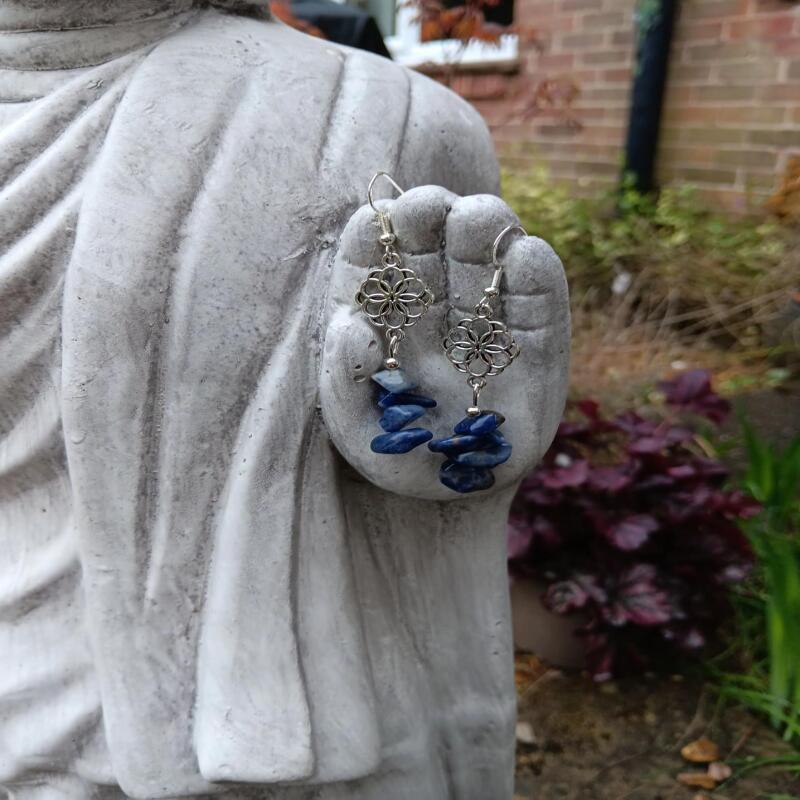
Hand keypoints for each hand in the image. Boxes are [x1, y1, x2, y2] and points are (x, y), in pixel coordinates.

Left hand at [320, 186, 569, 500]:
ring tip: (479, 222)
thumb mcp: (356, 432)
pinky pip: (540, 295)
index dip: (373, 232)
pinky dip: (535, 271)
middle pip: (432, 239)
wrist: (459, 503)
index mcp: (385, 316)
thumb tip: (352, 326)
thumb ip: (342, 382)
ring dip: (485, 226)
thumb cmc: (400, 462)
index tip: (373, 223)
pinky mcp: (538, 341)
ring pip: (487, 252)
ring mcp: (486, 319)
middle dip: (429, 213)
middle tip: (428, 207)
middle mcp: (434, 308)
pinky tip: (524, 257)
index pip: (375, 256)